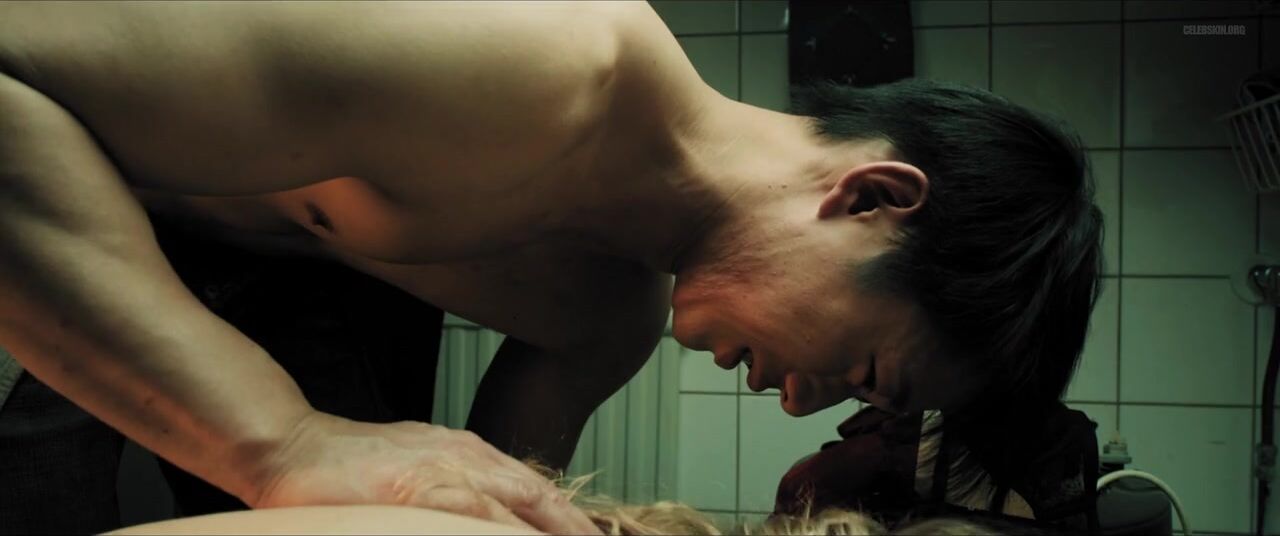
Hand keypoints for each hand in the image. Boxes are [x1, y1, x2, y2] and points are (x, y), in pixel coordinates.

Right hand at [248, 412, 601, 534]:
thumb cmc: (354, 464)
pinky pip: (476, 512)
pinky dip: (503, 530)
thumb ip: (459, 489)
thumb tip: (488, 516)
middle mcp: (468, 457)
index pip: (535, 488)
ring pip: (518, 503)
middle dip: (576, 528)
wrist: (296, 445)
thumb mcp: (420, 467)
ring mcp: (447, 470)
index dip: (568, 517)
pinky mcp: (420, 487)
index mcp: (471, 453)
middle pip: (541, 496)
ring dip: (552, 530)